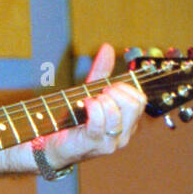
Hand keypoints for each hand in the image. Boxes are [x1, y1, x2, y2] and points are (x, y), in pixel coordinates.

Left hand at [46, 43, 145, 168]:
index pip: (140, 99)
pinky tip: (84, 105)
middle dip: (115, 91)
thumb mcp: (90, 92)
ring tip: (89, 101)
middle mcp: (124, 134)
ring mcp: (111, 142)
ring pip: (117, 111)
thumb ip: (101, 71)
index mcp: (128, 123)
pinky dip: (91, 107)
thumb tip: (107, 48)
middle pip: (135, 104)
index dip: (124, 87)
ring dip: (101, 100)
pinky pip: (99, 121)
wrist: (53, 145)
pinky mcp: (94, 144)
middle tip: (98, 93)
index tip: (106, 88)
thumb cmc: (73, 120)